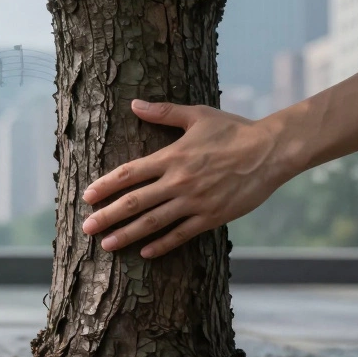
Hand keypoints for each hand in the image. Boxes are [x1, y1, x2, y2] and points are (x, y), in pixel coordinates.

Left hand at [80, 99, 296, 257]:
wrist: (270, 151)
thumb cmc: (234, 130)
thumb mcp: (197, 115)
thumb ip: (164, 112)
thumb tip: (134, 104)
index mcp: (172, 156)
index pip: (129, 173)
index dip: (106, 186)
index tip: (87, 197)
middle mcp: (178, 181)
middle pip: (135, 202)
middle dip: (108, 216)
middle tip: (86, 227)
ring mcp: (194, 202)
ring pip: (153, 222)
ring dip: (127, 234)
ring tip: (107, 245)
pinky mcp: (211, 217)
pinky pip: (181, 234)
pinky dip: (162, 244)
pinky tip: (145, 252)